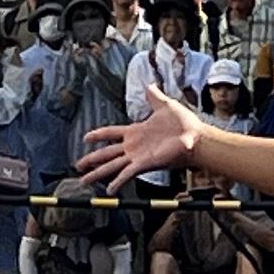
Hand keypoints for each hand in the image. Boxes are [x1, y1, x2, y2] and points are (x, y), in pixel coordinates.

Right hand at [70, 98, 196, 191]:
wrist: (196, 136)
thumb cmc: (183, 123)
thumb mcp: (165, 105)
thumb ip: (154, 96)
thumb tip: (149, 83)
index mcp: (135, 131)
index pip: (111, 133)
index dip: (98, 135)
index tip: (85, 138)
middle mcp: (133, 146)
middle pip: (106, 153)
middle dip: (91, 159)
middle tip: (77, 166)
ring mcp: (138, 156)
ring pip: (112, 165)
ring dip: (98, 173)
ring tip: (84, 180)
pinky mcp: (145, 164)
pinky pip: (127, 173)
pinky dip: (118, 181)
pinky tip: (109, 190)